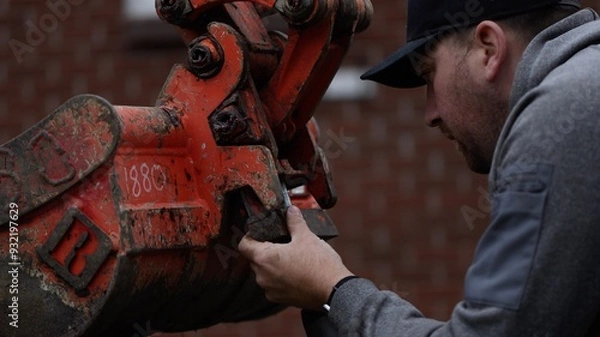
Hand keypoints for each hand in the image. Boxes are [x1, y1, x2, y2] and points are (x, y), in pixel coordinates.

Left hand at [238, 206, 353, 309]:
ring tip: (291, 257)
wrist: (333, 290)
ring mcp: (270, 290)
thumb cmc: (319, 265)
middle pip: (254, 258)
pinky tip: (295, 271)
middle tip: (281, 241)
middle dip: (265, 249)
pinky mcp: (279, 299)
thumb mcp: (306, 237)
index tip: (261, 232)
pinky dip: (280, 277)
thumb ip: (294, 222)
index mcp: (264, 258)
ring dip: (273, 264)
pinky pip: (273, 284)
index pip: (244, 245)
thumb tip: (291, 211)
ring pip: (264, 272)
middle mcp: (262, 276)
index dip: (250, 236)